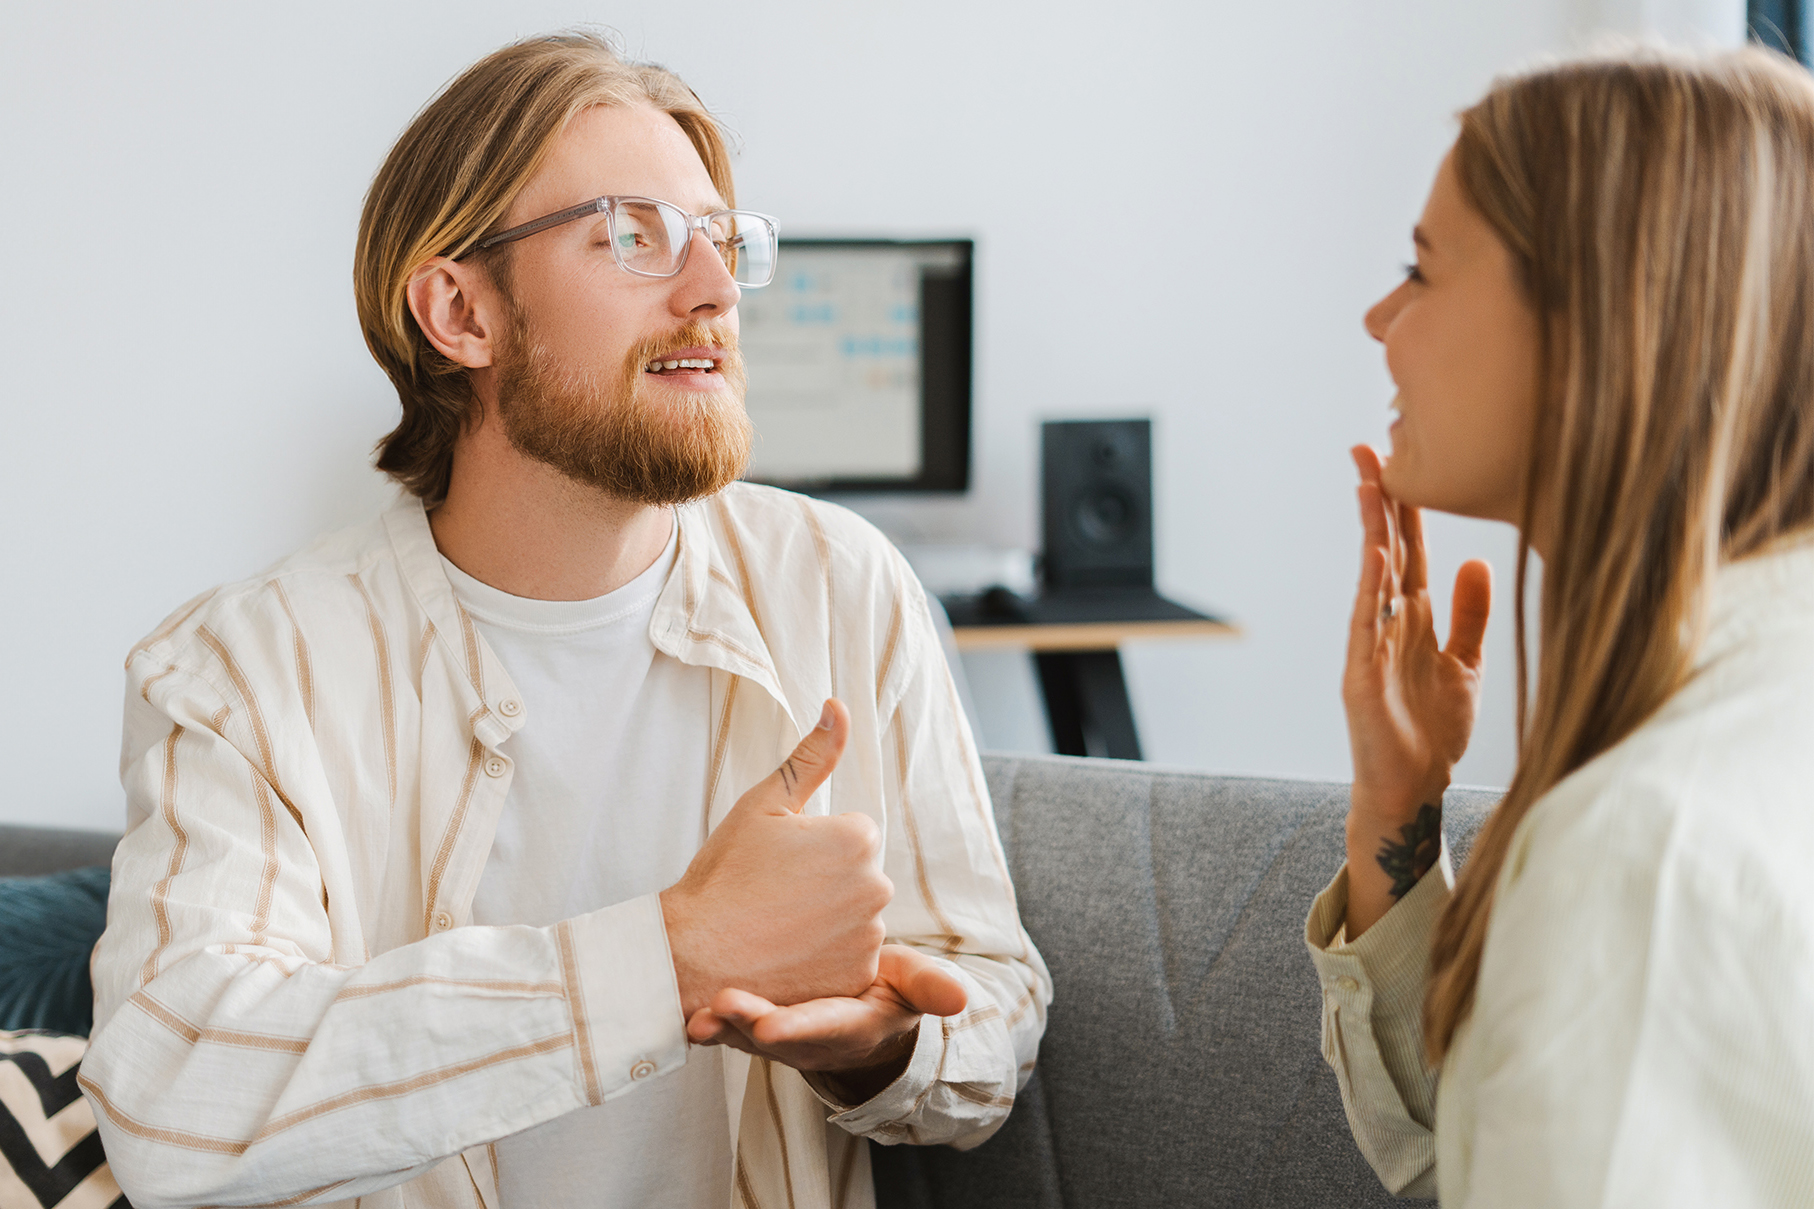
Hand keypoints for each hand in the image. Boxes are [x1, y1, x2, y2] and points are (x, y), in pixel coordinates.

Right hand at [660, 699, 892, 1020]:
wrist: (693, 953)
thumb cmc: (724, 874)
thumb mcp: (764, 804)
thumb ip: (812, 755)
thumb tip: (838, 706)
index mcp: (857, 838)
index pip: (851, 833)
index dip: (811, 848)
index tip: (778, 863)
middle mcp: (877, 887)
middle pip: (857, 876)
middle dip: (825, 883)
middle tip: (773, 895)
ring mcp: (868, 937)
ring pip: (853, 918)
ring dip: (825, 922)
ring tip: (775, 926)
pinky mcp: (856, 979)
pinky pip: (849, 959)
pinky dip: (824, 959)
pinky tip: (787, 956)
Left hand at [686, 944, 968, 1100]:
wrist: (850, 1005)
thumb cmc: (880, 987)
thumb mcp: (908, 984)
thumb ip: (928, 986)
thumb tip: (963, 998)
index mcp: (848, 1026)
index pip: (823, 1027)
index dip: (797, 1027)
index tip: (771, 1026)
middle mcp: (805, 1038)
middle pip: (773, 1036)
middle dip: (746, 1026)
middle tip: (720, 1008)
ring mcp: (772, 1034)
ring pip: (741, 1035)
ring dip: (716, 1026)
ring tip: (693, 1012)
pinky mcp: (747, 1022)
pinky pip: (722, 1022)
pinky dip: (701, 1016)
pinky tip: (675, 1004)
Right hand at [1341, 446, 1490, 934]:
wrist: (1412, 788)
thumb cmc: (1432, 733)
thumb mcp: (1464, 664)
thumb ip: (1469, 615)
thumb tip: (1478, 560)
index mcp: (1417, 619)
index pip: (1410, 549)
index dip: (1407, 505)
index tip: (1401, 458)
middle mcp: (1390, 623)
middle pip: (1385, 549)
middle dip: (1379, 498)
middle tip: (1369, 447)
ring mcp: (1371, 645)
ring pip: (1372, 576)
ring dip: (1371, 529)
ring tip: (1369, 484)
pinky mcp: (1360, 674)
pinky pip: (1366, 621)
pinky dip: (1371, 585)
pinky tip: (1376, 552)